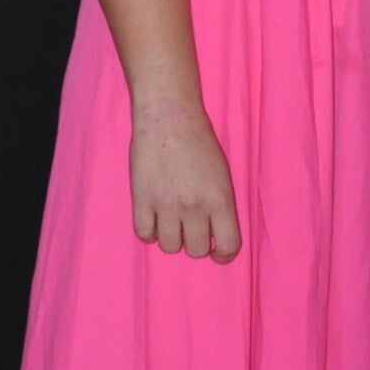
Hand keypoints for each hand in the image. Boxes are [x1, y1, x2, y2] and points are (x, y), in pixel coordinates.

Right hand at [129, 104, 240, 261]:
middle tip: (191, 228)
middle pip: (196, 250)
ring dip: (171, 237)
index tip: (217, 251)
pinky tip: (153, 217)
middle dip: (195, 242)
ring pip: (169, 247)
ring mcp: (166, 205)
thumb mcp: (222, 173)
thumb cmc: (199, 140)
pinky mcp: (141, 199)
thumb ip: (219, 204)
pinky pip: (144, 234)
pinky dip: (149, 231)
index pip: (228, 245)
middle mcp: (194, 206)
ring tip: (171, 220)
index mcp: (221, 198)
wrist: (168, 116)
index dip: (223, 254)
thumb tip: (214, 233)